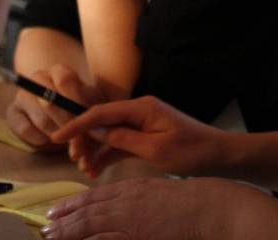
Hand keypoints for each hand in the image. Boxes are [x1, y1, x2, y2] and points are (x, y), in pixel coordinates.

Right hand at [5, 63, 106, 149]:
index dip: (76, 102)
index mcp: (60, 71)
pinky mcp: (12, 112)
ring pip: (40, 119)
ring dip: (56, 134)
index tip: (86, 122)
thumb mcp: (91, 109)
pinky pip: (25, 129)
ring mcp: (23, 94)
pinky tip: (48, 140)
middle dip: (67, 125)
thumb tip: (86, 140)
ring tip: (66, 140)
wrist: (61, 117)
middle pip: (50, 101)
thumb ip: (91, 119)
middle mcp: (38, 78)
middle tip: (78, 142)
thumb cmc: (81, 109)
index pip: (65, 80)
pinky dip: (40, 139)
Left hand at [41, 177, 248, 239]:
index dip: (73, 204)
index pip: (94, 196)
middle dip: (64, 219)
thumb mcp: (156, 194)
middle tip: (46, 227)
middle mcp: (126, 200)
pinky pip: (107, 237)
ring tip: (51, 236)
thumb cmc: (189, 201)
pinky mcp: (137, 233)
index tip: (57, 211)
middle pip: (88, 209)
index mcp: (131, 188)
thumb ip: (136, 200)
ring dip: (68, 231)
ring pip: (91, 223)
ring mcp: (130, 218)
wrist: (208, 206)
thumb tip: (122, 208)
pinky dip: (90, 239)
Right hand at [50, 95, 226, 178]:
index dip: (77, 123)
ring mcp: (142, 123)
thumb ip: (124, 138)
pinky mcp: (145, 136)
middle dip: (84, 139)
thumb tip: (96, 131)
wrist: (219, 156)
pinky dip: (107, 154)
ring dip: (95, 150)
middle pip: (101, 122)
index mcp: (141, 107)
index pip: (100, 112)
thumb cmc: (192, 151)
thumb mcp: (156, 149)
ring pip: (108, 134)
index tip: (57, 136)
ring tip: (85, 170)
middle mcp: (139, 111)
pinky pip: (119, 143)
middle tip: (74, 160)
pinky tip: (96, 170)